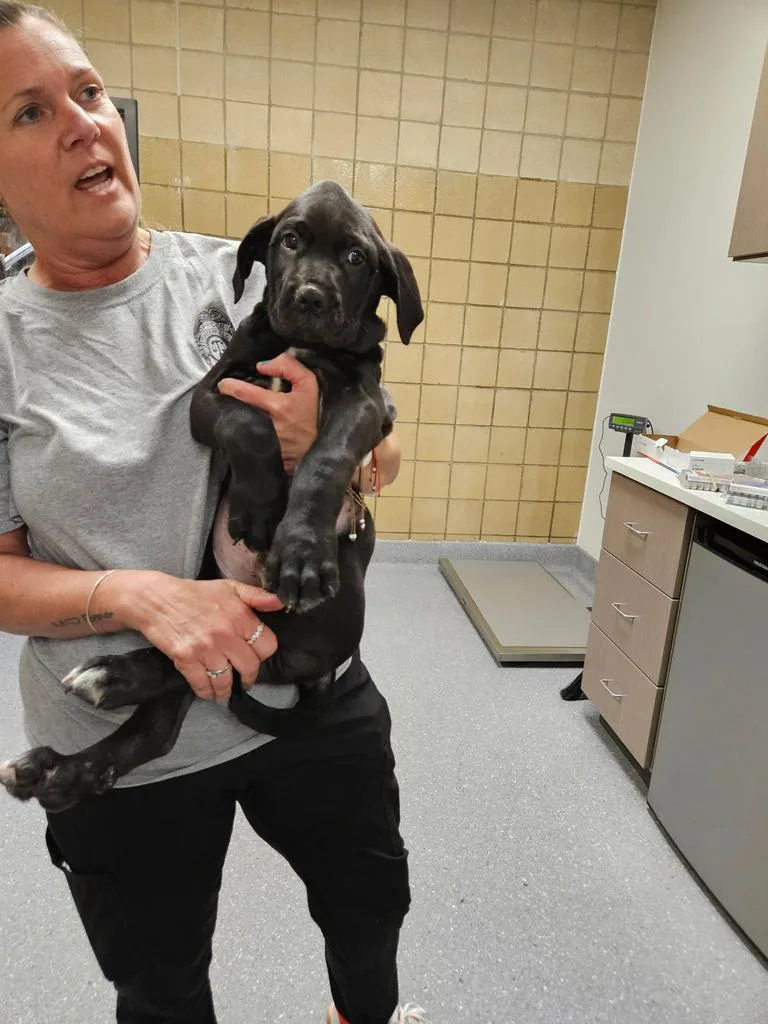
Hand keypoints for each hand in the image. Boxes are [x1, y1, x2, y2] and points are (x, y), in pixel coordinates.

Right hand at [108, 572, 282, 702]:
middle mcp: (226, 634)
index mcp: (240, 616)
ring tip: (226, 693)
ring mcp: (205, 649)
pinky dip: (207, 693)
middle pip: (249, 667)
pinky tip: (208, 693)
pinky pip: (202, 684)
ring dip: (226, 691)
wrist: (157, 599)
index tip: (257, 656)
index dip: (264, 653)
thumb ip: (257, 596)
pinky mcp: (186, 659)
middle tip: (245, 680)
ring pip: (226, 680)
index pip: (267, 645)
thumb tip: (280, 603)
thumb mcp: (229, 587)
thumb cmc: (195, 593)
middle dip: (249, 677)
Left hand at [217, 353, 318, 473]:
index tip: (225, 384)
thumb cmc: (313, 415)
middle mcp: (266, 425)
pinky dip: (241, 430)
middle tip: (229, 396)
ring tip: (237, 410)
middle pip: (234, 408)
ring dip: (234, 415)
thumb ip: (288, 366)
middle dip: (229, 400)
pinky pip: (242, 438)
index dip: (228, 385)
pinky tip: (246, 426)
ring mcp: (262, 441)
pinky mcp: (259, 453)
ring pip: (237, 424)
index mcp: (277, 406)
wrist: (318, 448)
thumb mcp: (309, 384)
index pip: (242, 392)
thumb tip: (262, 365)